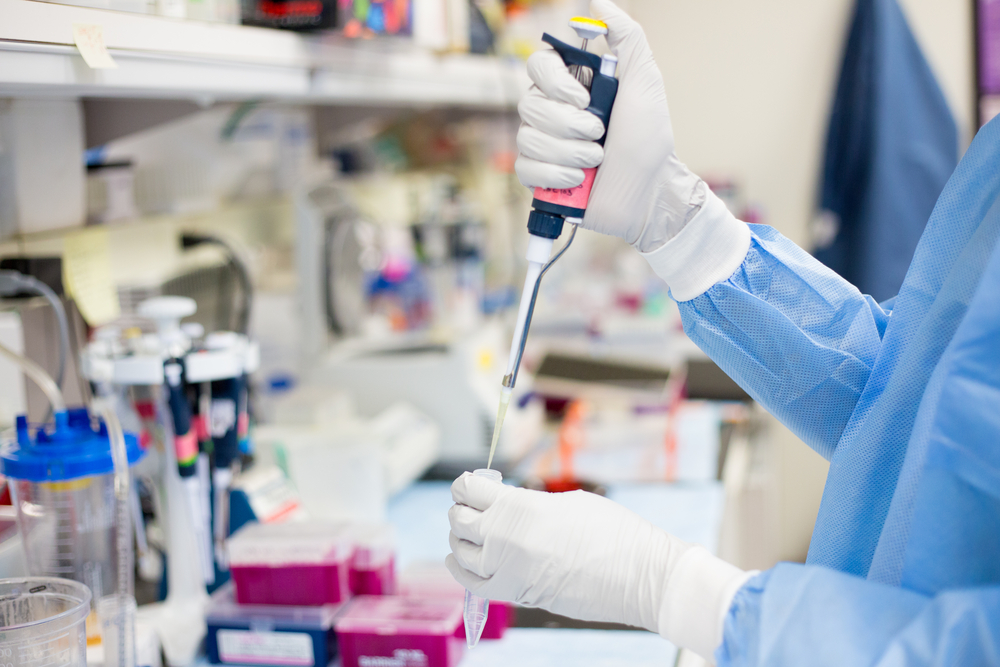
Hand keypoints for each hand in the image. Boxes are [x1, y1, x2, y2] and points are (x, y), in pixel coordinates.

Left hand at [445, 472, 752, 657]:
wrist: (640, 576)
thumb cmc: (614, 532)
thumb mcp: (568, 502)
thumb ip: (530, 503)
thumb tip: (507, 508)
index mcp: (520, 506)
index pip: (470, 490)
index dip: (466, 485)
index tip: (469, 485)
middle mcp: (506, 538)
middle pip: (459, 520)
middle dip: (461, 510)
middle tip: (470, 506)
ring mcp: (508, 569)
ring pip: (461, 551)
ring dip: (460, 538)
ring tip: (468, 531)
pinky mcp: (516, 595)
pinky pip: (472, 583)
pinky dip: (461, 569)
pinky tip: (459, 559)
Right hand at [514, 0, 705, 251]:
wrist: (649, 191)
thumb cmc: (649, 139)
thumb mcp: (644, 81)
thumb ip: (627, 38)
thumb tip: (598, 3)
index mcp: (572, 86)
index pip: (538, 66)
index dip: (555, 83)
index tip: (583, 99)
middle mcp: (552, 112)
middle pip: (530, 105)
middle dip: (569, 125)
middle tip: (600, 134)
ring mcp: (543, 145)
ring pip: (528, 138)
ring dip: (568, 152)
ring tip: (595, 160)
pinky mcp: (539, 177)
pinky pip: (525, 168)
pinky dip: (554, 175)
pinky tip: (577, 181)